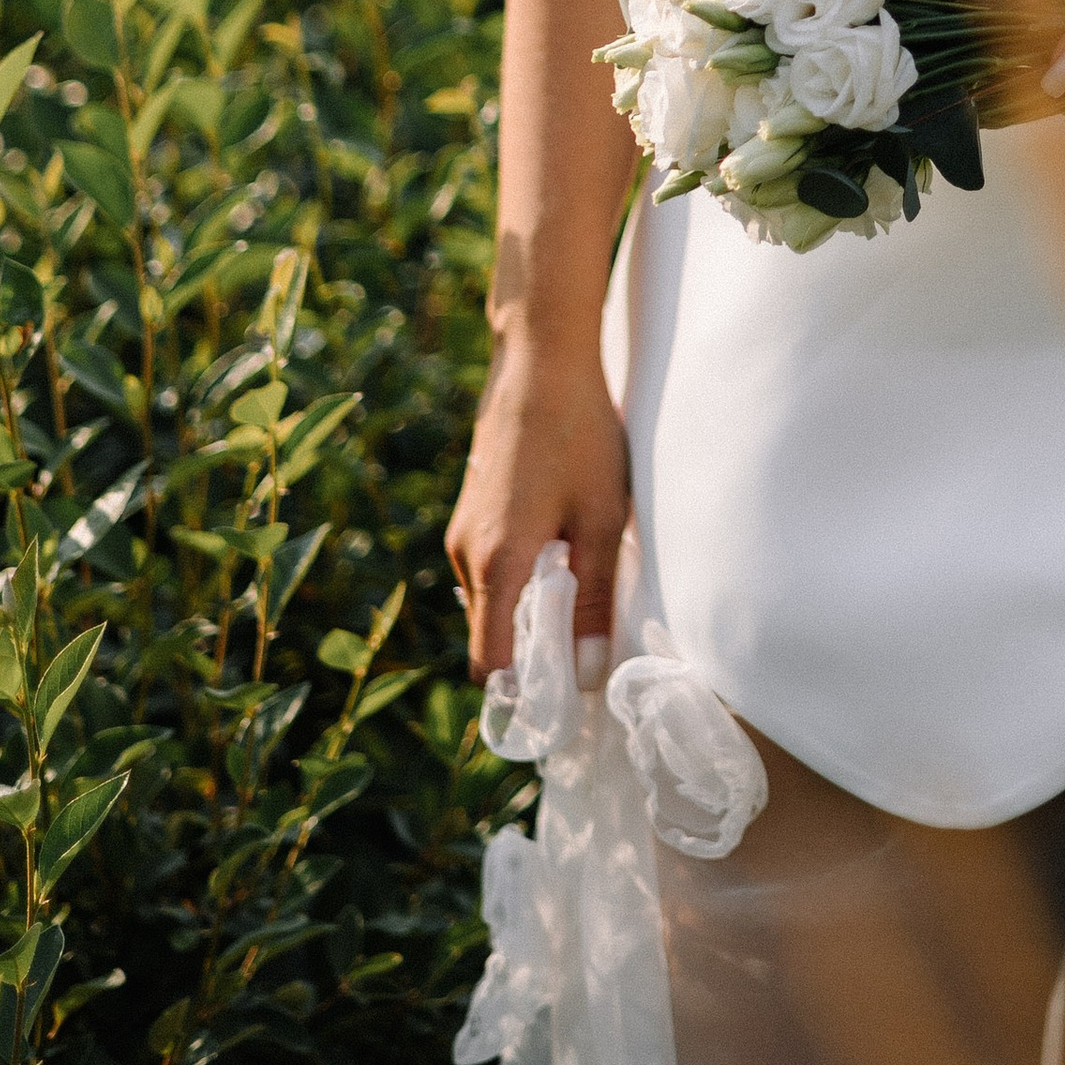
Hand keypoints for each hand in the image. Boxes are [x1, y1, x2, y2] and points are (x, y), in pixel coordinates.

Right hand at [444, 348, 631, 676]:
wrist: (540, 364)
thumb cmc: (580, 436)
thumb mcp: (602, 518)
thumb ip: (595, 597)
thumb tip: (587, 672)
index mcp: (497, 562)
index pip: (491, 662)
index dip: (524, 691)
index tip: (564, 701)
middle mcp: (465, 554)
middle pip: (490, 635)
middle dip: (534, 650)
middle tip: (587, 644)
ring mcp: (461, 532)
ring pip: (491, 601)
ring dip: (529, 608)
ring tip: (582, 586)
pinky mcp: (469, 514)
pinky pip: (489, 570)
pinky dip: (520, 578)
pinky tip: (562, 550)